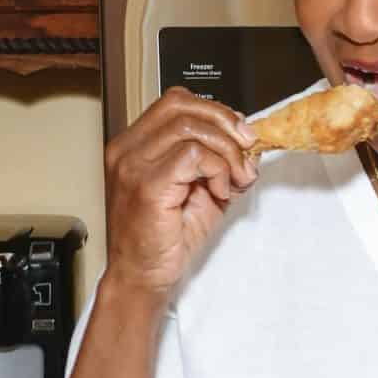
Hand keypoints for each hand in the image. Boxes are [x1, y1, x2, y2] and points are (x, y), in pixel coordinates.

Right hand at [103, 88, 259, 297]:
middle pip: (181, 105)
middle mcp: (128, 149)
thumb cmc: (166, 238)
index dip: (214, 111)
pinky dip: (217, 169)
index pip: (175, 102)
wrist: (143, 276)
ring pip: (190, 129)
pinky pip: (193, 156)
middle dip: (225, 122)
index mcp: (136, 145)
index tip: (240, 133)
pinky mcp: (147, 186)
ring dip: (226, 151)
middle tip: (248, 148)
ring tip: (234, 178)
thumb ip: (219, 163)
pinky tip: (220, 191)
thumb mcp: (201, 190)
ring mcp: (133, 166)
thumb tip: (248, 144)